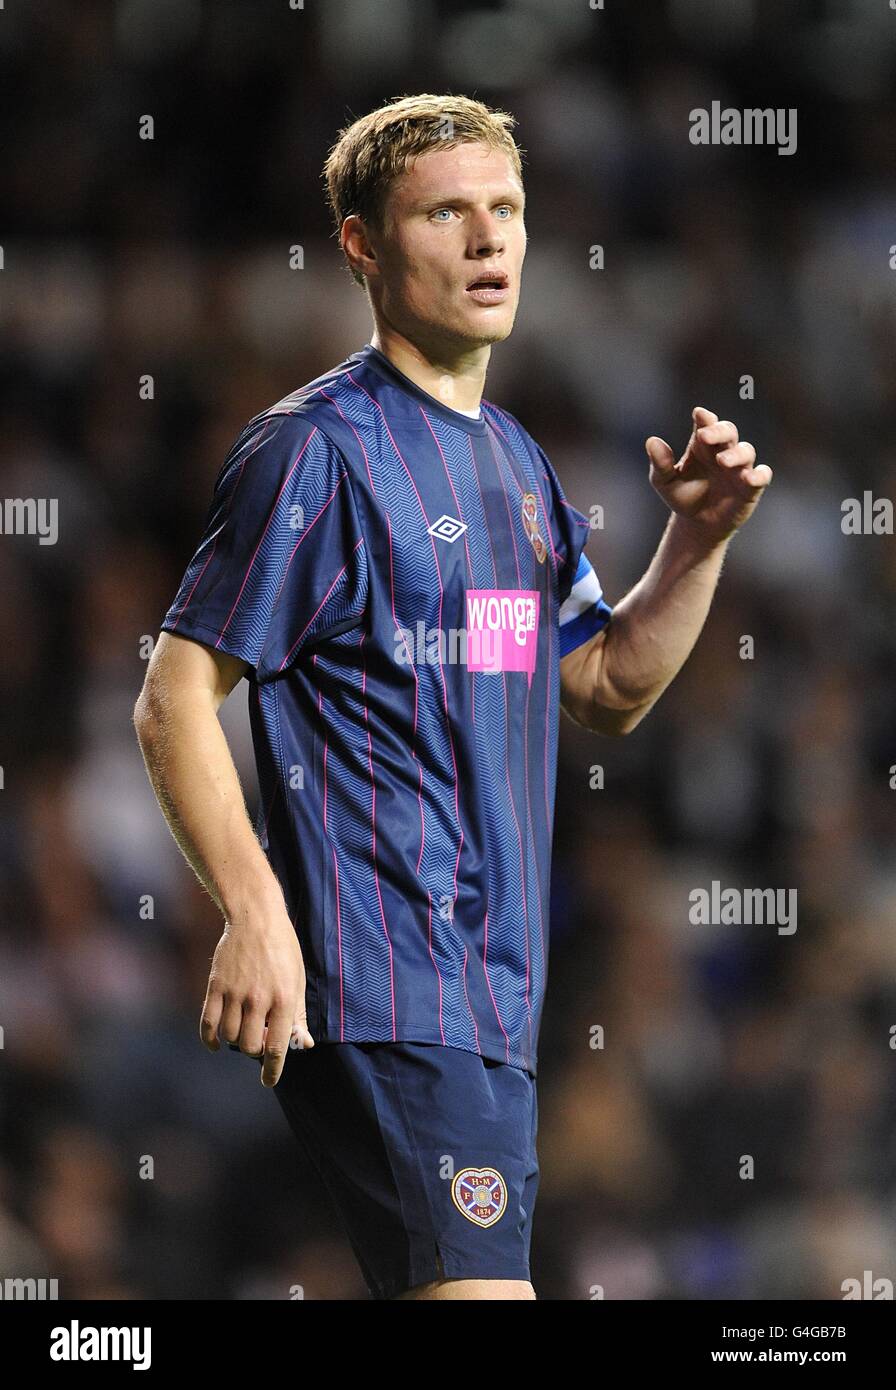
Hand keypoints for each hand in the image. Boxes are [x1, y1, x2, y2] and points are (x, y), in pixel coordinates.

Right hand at [200, 916, 313, 1086]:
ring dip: (237, 1040)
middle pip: (250, 1046)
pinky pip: (208, 1024)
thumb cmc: (282, 949)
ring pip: (231, 1036)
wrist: (256, 917)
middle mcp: (259, 998)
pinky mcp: (215, 986)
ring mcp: (235, 992)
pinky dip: (210, 1039)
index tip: (268, 1081)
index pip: (277, 1047)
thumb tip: (303, 1044)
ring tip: (244, 1027)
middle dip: (255, 1050)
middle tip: (259, 1039)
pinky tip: (217, 1042)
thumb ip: (299, 1015)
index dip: (272, 1070)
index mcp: (284, 998)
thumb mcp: (297, 979)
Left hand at [646, 406, 771, 541]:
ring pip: (745, 451)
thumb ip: (660, 464)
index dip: (704, 419)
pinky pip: (762, 475)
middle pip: (728, 432)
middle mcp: (723, 451)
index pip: (706, 424)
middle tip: (705, 436)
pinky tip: (751, 478)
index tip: (699, 415)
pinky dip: (760, 474)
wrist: (698, 524)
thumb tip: (651, 441)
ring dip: (735, 454)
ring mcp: (739, 468)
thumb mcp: (665, 483)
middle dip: (719, 431)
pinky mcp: (751, 487)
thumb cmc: (683, 497)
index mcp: (702, 446)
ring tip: (722, 461)